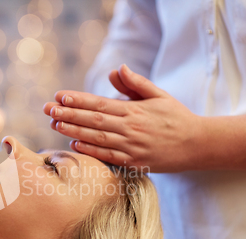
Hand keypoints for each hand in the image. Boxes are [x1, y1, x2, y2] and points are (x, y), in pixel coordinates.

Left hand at [43, 65, 204, 172]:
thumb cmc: (176, 117)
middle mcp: (130, 128)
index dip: (78, 100)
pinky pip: (107, 156)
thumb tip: (117, 69)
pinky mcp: (133, 162)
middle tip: (48, 109)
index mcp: (134, 110)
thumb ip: (136, 83)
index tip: (60, 96)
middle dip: (68, 113)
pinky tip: (73, 144)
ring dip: (73, 130)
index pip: (99, 103)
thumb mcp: (159, 95)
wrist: (197, 144)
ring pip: (96, 137)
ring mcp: (131, 146)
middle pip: (93, 120)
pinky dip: (90, 150)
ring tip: (55, 123)